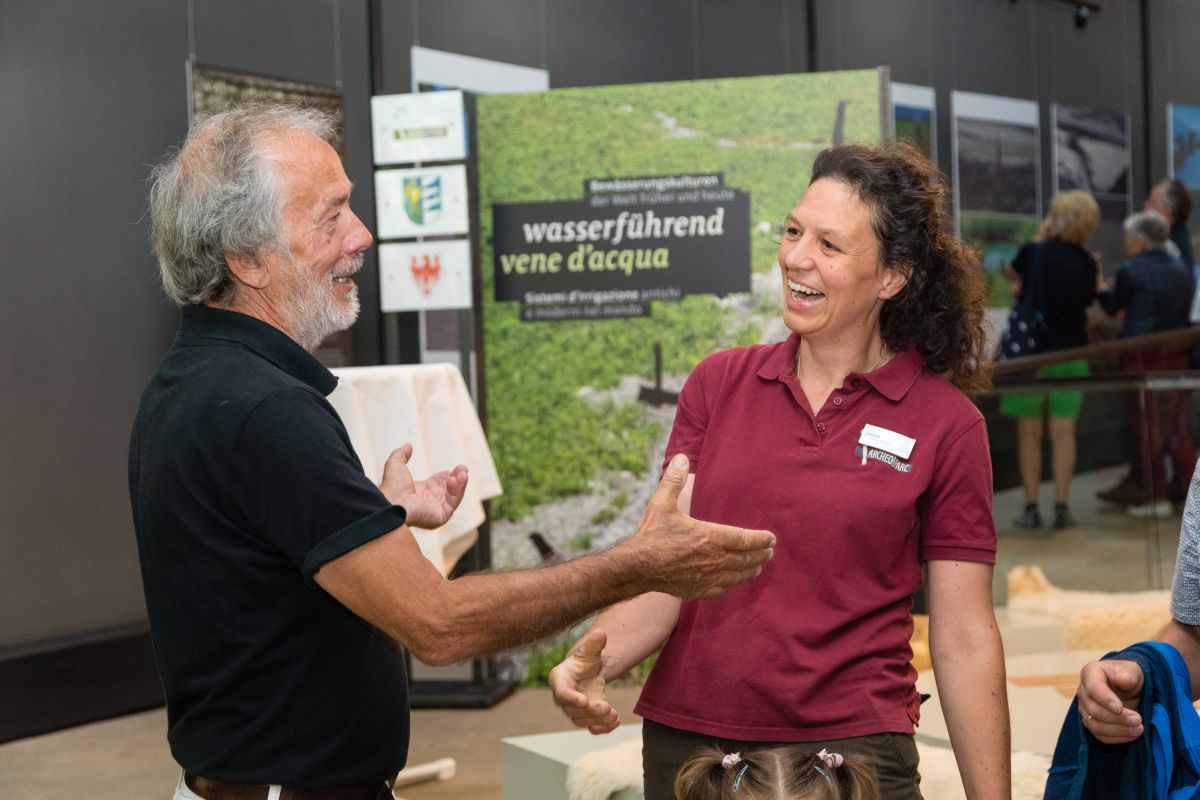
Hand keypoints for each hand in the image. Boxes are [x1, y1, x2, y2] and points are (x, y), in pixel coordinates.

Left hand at [378, 444, 468, 529]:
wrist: (393, 502)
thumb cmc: (392, 486)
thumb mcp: (396, 464)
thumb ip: (401, 454)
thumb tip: (408, 446)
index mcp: (420, 492)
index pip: (438, 484)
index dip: (446, 476)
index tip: (456, 468)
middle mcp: (428, 502)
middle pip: (449, 490)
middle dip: (458, 479)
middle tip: (463, 469)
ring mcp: (435, 510)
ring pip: (453, 496)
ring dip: (460, 483)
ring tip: (463, 472)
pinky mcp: (441, 516)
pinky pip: (453, 502)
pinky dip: (457, 490)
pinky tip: (455, 479)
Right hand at [549, 629, 619, 733]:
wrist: (588, 673)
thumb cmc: (584, 660)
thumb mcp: (590, 650)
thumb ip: (594, 643)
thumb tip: (601, 633)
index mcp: (559, 680)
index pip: (562, 692)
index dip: (572, 698)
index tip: (585, 701)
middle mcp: (563, 698)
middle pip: (573, 710)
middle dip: (590, 711)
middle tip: (606, 708)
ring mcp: (573, 709)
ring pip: (582, 721)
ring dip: (598, 721)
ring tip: (614, 716)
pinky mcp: (585, 717)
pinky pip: (591, 727)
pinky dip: (602, 728)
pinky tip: (615, 723)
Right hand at [625, 454, 774, 599]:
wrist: (637, 567)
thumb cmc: (651, 534)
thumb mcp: (661, 503)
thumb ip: (674, 480)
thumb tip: (681, 458)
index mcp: (710, 536)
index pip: (746, 539)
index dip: (761, 539)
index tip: (771, 538)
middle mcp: (714, 558)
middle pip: (747, 558)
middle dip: (761, 554)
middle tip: (770, 551)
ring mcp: (707, 577)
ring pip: (738, 575)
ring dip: (752, 569)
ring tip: (760, 566)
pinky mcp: (698, 590)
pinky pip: (724, 588)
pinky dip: (734, 583)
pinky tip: (735, 580)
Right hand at [1076, 659, 1144, 743]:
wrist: (1129, 688)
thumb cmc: (1129, 676)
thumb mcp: (1133, 671)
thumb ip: (1128, 674)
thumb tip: (1121, 680)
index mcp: (1090, 673)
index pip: (1093, 688)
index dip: (1105, 699)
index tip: (1120, 708)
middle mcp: (1084, 692)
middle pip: (1093, 709)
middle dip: (1117, 718)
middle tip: (1138, 719)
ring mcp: (1085, 709)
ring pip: (1094, 725)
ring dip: (1118, 730)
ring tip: (1139, 729)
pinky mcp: (1092, 723)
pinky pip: (1100, 735)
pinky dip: (1117, 738)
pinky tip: (1133, 734)